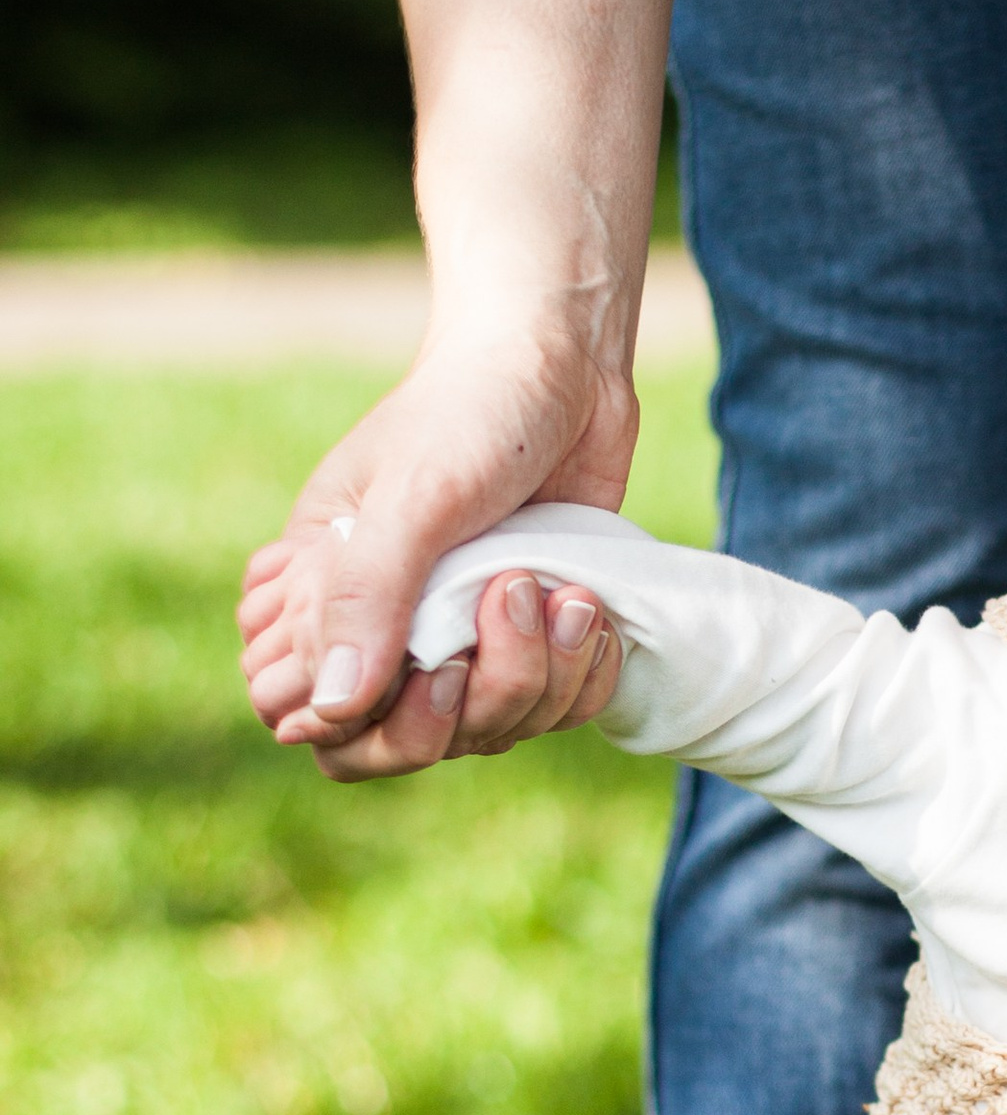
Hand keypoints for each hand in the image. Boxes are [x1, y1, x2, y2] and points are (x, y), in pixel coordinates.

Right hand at [237, 328, 637, 780]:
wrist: (562, 366)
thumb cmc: (467, 412)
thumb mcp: (413, 496)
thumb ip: (367, 598)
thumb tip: (332, 707)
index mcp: (322, 597)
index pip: (310, 722)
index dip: (370, 727)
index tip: (435, 666)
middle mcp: (389, 631)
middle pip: (402, 747)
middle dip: (472, 707)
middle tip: (509, 604)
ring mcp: (463, 640)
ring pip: (489, 733)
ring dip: (540, 676)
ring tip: (558, 589)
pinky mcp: (532, 639)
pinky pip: (554, 710)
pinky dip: (582, 673)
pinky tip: (588, 608)